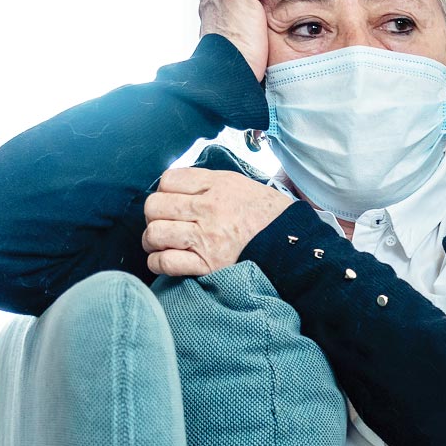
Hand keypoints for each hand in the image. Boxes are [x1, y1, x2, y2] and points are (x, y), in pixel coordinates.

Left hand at [142, 168, 295, 275]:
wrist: (292, 243)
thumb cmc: (267, 215)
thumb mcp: (241, 185)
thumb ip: (208, 184)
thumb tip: (176, 187)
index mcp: (218, 185)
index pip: (168, 181)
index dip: (164, 191)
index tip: (171, 201)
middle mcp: (209, 209)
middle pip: (155, 206)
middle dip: (154, 215)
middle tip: (163, 222)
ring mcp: (207, 238)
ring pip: (155, 233)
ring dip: (152, 240)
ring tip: (160, 242)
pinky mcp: (207, 265)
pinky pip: (166, 262)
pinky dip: (158, 262)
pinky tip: (163, 260)